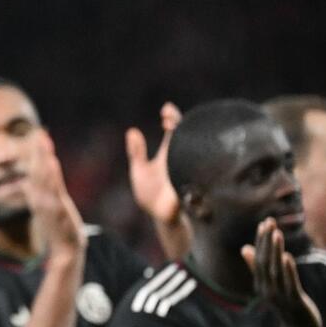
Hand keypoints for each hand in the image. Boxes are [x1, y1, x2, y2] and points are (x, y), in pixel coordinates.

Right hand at [25, 130, 86, 258]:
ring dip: (43, 158)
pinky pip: (52, 189)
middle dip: (39, 151)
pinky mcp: (56, 210)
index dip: (38, 152)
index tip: (40, 134)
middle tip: (39, 132)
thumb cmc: (57, 231)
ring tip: (43, 141)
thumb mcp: (46, 210)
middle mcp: (42, 197)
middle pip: (38, 169)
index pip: (38, 169)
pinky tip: (52, 162)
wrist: (65, 251)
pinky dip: (51, 175)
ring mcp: (48, 203)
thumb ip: (38, 196)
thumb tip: (30, 186)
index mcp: (40, 195)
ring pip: (44, 176)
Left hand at [126, 102, 181, 223]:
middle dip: (180, 126)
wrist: (158, 216)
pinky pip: (193, 178)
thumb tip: (132, 131)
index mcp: (169, 153)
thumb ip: (136, 152)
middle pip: (187, 136)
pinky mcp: (188, 189)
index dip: (172, 118)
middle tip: (169, 119)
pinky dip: (189, 168)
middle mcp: (180, 159)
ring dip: (186, 142)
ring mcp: (186, 173)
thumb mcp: (140, 169)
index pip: (175, 130)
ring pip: (193, 153)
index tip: (165, 110)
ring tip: (173, 128)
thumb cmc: (150, 191)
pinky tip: (183, 157)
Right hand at [242, 218, 321, 326]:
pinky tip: (288, 257)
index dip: (261, 241)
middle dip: (267, 242)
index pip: (258, 258)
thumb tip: (245, 248)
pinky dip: (288, 270)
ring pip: (275, 271)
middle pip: (265, 262)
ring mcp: (279, 296)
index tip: (264, 224)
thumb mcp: (270, 285)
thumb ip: (257, 267)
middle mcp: (266, 289)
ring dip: (276, 251)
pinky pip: (289, 284)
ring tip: (277, 234)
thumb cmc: (285, 304)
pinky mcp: (294, 301)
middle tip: (269, 222)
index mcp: (260, 283)